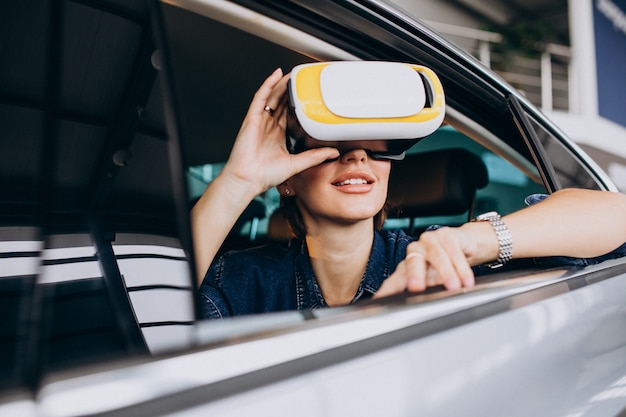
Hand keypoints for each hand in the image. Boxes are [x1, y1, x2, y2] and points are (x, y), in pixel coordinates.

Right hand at [220, 68, 338, 195]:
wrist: (248, 179)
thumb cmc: (264, 175)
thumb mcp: (297, 164)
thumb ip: (314, 156)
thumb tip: (332, 152)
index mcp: (277, 135)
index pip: (289, 113)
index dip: (298, 103)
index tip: (309, 95)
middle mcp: (268, 126)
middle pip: (281, 102)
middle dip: (291, 90)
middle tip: (302, 78)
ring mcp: (260, 121)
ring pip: (272, 96)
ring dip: (282, 84)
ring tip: (293, 72)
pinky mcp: (252, 119)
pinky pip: (260, 97)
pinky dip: (268, 85)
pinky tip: (276, 75)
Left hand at [374, 225, 484, 297]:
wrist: (465, 245)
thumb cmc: (445, 265)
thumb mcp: (433, 281)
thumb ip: (425, 292)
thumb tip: (419, 308)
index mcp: (407, 266)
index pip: (395, 280)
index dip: (388, 290)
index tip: (381, 301)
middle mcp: (415, 251)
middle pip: (412, 263)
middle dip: (414, 275)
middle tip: (416, 288)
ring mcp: (429, 241)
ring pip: (436, 256)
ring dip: (446, 272)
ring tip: (453, 286)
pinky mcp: (446, 235)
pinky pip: (453, 251)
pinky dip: (461, 266)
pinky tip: (466, 278)